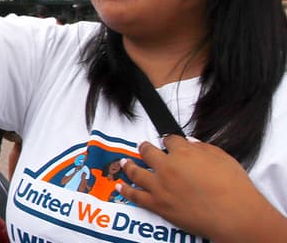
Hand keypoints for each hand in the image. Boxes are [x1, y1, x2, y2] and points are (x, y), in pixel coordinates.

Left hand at [119, 136, 283, 239]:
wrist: (236, 215)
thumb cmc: (235, 188)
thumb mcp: (223, 158)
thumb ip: (203, 148)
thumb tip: (191, 143)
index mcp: (184, 153)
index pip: (169, 139)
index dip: (168, 140)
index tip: (167, 141)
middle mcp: (167, 167)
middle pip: (148, 152)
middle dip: (145, 148)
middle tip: (143, 148)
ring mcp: (160, 186)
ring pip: (136, 172)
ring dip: (129, 165)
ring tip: (125, 162)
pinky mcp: (158, 205)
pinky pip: (136, 196)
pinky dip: (126, 190)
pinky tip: (120, 186)